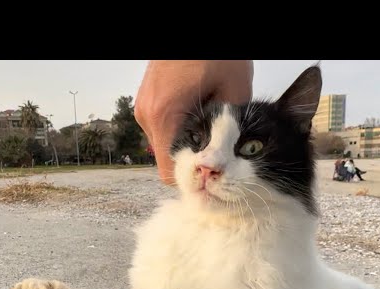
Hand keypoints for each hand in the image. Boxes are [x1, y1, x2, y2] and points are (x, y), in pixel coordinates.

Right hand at [135, 60, 253, 184]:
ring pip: (167, 143)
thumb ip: (231, 129)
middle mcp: (147, 115)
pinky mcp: (148, 97)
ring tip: (214, 128)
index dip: (195, 179)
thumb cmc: (216, 50)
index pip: (171, 173)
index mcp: (164, 116)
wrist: (191, 19)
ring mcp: (144, 105)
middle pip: (169, 160)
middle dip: (194, 161)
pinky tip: (201, 113)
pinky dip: (181, 127)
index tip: (216, 177)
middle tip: (222, 153)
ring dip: (189, 143)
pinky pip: (164, 125)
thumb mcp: (234, 89)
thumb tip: (231, 158)